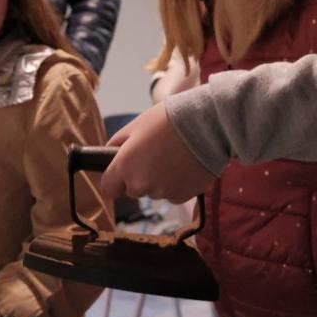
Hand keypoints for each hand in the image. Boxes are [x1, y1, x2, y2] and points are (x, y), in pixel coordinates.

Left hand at [100, 103, 215, 203]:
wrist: (207, 125)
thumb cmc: (169, 120)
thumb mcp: (136, 125)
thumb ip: (117, 143)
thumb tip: (109, 153)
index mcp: (124, 166)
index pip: (109, 189)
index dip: (114, 181)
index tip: (121, 174)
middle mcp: (141, 184)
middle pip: (133, 190)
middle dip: (139, 177)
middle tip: (154, 156)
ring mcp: (163, 193)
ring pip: (155, 192)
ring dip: (160, 180)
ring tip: (173, 157)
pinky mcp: (183, 196)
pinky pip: (173, 194)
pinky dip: (177, 183)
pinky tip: (185, 165)